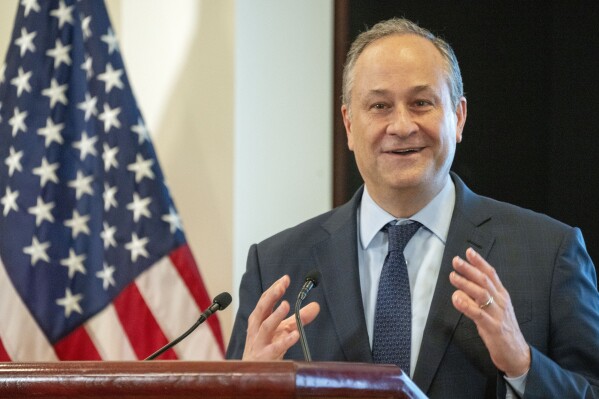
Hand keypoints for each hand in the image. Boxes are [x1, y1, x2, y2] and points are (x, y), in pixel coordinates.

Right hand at [242, 275, 320, 360]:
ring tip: (286, 304)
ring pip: (266, 327)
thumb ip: (298, 318)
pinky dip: (285, 341)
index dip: (274, 289)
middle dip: (271, 297)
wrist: (252, 373)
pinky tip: (295, 335)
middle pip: (261, 309)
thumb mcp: (282, 330)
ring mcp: (259, 343)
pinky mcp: (266, 357)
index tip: (285, 279)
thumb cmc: (266, 347)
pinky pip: (275, 348)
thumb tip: (316, 306)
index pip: (265, 300)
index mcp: (259, 320)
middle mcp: (256, 329)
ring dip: (276, 315)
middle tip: (282, 286)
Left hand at [449, 248, 530, 376]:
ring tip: (453, 276)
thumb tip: (462, 288)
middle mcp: (501, 301)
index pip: (491, 274)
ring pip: (481, 294)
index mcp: (502, 295)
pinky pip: (478, 314)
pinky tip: (456, 299)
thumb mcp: (493, 309)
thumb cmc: (502, 330)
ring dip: (465, 283)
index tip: (468, 252)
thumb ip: (480, 298)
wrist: (517, 354)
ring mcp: (497, 314)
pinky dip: (466, 305)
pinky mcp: (493, 327)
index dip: (479, 262)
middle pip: (484, 281)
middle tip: (456, 261)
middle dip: (469, 269)